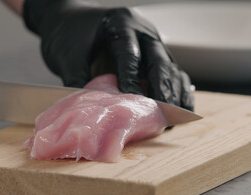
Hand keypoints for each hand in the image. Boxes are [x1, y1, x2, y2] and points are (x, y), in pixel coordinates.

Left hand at [23, 0, 193, 109]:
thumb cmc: (69, 35)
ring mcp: (154, 43)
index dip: (131, 78)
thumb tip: (87, 111)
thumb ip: (77, 81)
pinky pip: (174, 74)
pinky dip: (180, 92)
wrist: (70, 22)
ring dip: (176, 93)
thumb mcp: (68, 57)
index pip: (129, 53)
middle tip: (162, 112)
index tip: (132, 100)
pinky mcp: (158, 57)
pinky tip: (182, 110)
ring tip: (175, 117)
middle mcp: (143, 31)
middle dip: (162, 89)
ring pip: (172, 69)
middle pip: (158, 62)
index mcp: (121, 24)